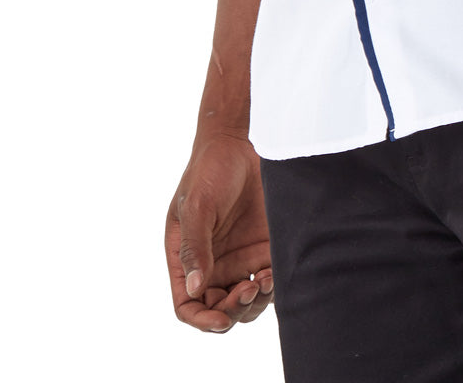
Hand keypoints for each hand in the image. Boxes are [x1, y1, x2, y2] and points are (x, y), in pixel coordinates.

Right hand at [165, 132, 273, 332]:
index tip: (222, 321)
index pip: (187, 305)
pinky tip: (275, 273)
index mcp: (186, 258)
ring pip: (247, 302)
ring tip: (265, 280)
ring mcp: (239, 257)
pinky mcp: (264, 247)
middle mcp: (212, 264)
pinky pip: (269, 280)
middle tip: (248, 289)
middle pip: (219, 309)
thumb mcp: (195, 206)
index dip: (202, 320)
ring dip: (256, 302)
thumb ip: (195, 248)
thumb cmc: (209, 169)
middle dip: (233, 311)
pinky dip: (273, 286)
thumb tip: (194, 289)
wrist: (242, 142)